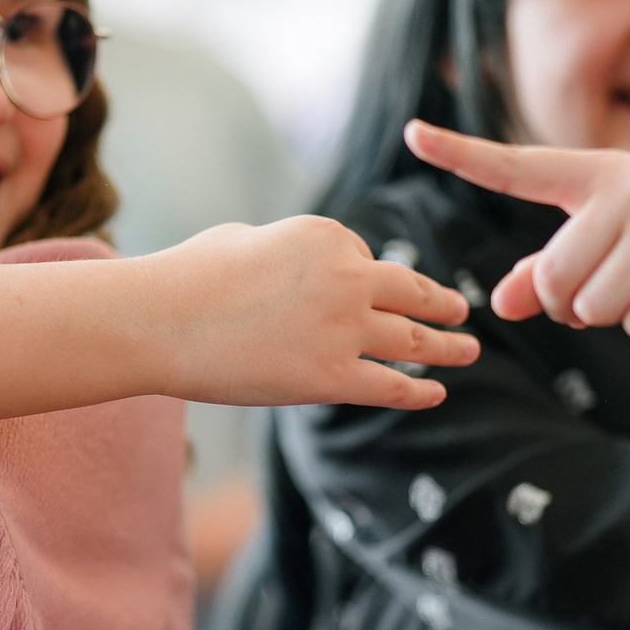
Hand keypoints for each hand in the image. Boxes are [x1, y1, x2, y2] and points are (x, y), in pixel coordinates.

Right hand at [152, 214, 475, 409]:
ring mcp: (344, 329)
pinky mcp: (331, 377)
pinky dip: (419, 391)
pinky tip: (436, 393)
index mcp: (328, 236)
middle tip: (460, 310)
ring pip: (413, 340)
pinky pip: (390, 386)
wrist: (161, 320)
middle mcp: (348, 278)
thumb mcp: (248, 239)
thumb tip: (305, 278)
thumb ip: (289, 254)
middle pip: (410, 292)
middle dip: (440, 303)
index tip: (346, 296)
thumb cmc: (190, 277)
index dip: (357, 279)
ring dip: (447, 347)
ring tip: (468, 350)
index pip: (362, 259)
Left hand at [404, 118, 629, 409]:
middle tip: (621, 279)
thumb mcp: (613, 241)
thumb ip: (549, 267)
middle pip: (551, 279)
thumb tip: (498, 304)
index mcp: (599, 174)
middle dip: (574, 301)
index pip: (518, 165)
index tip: (412, 134)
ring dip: (615, 314)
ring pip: (590, 307)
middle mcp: (627, 188)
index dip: (461, 154)